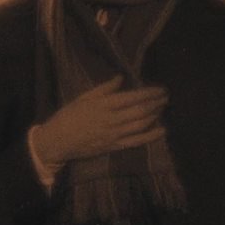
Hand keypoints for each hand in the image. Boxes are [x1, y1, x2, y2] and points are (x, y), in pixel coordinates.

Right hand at [33, 75, 168, 164]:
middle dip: (156, 103)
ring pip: (141, 124)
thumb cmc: (69, 116)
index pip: (133, 97)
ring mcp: (114, 134)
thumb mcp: (84, 97)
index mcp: (104, 105)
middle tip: (166, 96)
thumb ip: (104, 88)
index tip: (160, 89)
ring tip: (163, 108)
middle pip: (141, 110)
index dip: (149, 93)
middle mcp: (112, 119)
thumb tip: (121, 78)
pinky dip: (151, 136)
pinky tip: (162, 131)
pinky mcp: (114, 146)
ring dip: (155, 116)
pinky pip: (136, 141)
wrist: (58, 141)